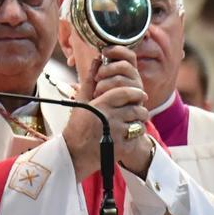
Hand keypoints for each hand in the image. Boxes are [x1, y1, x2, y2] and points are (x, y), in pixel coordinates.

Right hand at [65, 47, 151, 179]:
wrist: (74, 154)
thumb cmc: (78, 126)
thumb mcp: (82, 101)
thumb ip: (91, 80)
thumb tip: (97, 60)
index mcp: (100, 105)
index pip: (125, 92)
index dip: (134, 92)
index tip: (138, 93)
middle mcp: (110, 117)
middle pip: (136, 107)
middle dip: (138, 107)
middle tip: (137, 108)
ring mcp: (117, 132)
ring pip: (139, 121)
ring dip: (138, 121)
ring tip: (131, 122)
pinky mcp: (122, 146)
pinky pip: (137, 136)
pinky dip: (135, 134)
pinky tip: (127, 134)